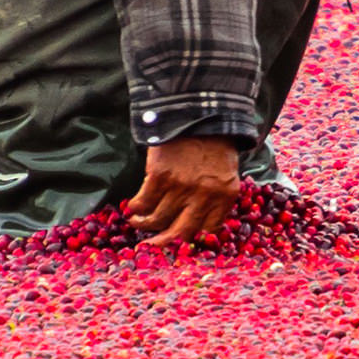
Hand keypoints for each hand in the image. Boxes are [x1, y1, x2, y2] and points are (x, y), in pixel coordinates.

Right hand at [125, 135, 240, 245]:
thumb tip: (199, 225)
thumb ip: (216, 198)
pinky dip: (136, 207)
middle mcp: (204, 195)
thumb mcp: (226, 173)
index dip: (190, 238)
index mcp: (224, 196)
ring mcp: (181, 186)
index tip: (178, 240)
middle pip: (181, 231)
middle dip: (163, 242)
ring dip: (144, 224)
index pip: (207, 230)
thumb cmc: (214, 144)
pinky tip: (132, 207)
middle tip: (151, 246)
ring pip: (158, 218)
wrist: (197, 112)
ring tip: (137, 222)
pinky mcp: (160, 175)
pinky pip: (144, 201)